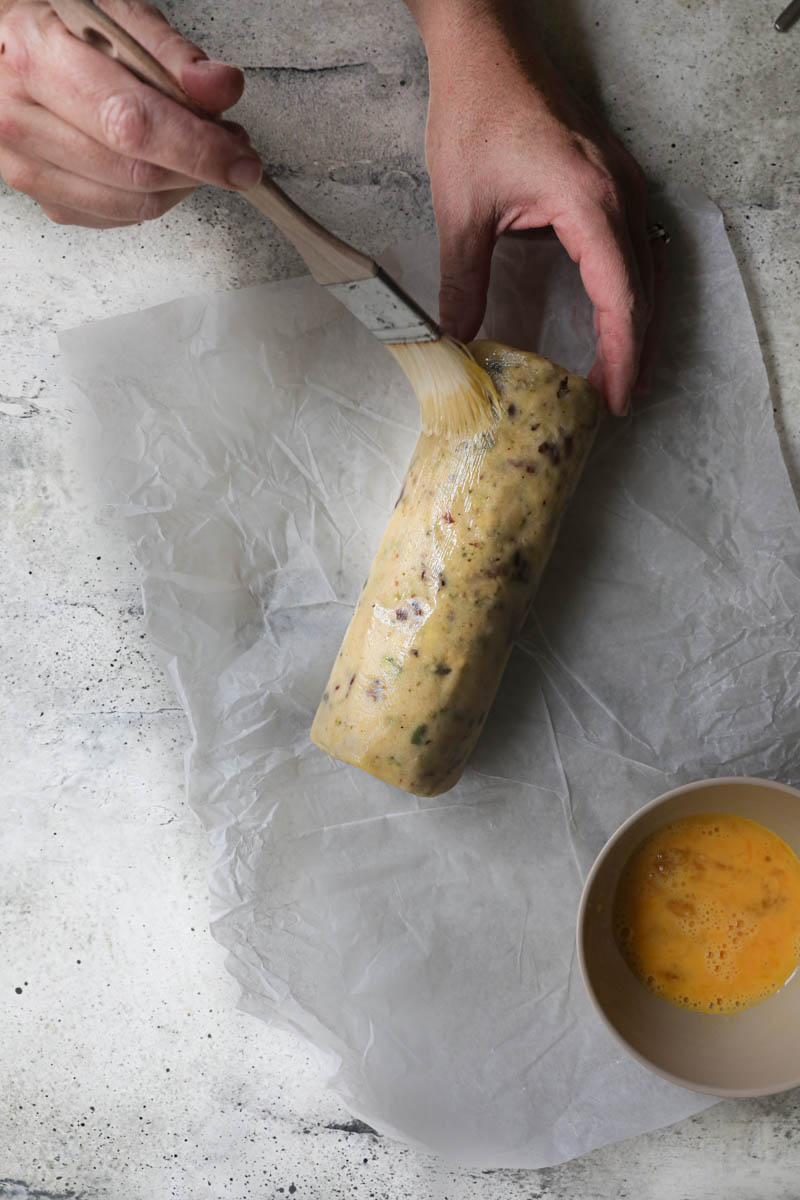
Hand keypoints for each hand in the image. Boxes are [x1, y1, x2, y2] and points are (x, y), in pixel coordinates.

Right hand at [0, 0, 261, 227]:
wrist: (6, 53)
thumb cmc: (58, 30)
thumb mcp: (115, 17)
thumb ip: (172, 54)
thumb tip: (220, 88)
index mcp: (36, 58)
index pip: (132, 123)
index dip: (197, 148)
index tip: (240, 160)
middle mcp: (21, 117)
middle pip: (136, 172)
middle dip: (198, 167)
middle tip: (230, 148)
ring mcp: (26, 167)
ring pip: (133, 204)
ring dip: (181, 186)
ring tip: (197, 152)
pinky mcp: (44, 200)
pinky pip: (119, 217)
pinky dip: (154, 198)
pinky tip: (159, 165)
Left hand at [414, 2, 659, 415]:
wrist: (487, 47)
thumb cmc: (478, 111)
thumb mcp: (461, 209)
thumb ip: (463, 281)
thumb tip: (455, 339)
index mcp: (589, 203)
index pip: (621, 299)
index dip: (621, 356)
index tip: (613, 398)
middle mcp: (619, 195)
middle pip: (645, 293)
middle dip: (634, 352)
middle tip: (616, 401)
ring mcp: (623, 186)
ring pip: (649, 272)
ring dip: (639, 325)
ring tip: (623, 373)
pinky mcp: (614, 182)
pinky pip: (638, 249)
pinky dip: (632, 292)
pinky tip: (617, 318)